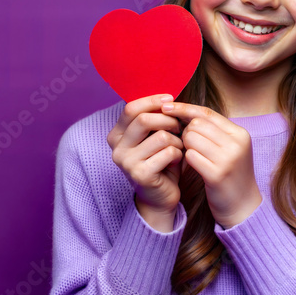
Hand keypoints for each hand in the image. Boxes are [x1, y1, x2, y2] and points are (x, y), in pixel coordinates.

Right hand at [107, 94, 185, 226]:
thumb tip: (167, 98)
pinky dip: (178, 154)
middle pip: (144, 120)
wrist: (159, 197)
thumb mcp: (153, 137)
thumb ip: (153, 119)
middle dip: (168, 120)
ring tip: (179, 147)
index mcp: (117, 135)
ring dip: (177, 140)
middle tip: (179, 127)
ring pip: (161, 137)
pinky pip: (168, 153)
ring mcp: (126, 163)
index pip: (131, 108)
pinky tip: (177, 160)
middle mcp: (117, 148)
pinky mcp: (140, 174)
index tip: (171, 100)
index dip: (153, 101)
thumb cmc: (159, 161)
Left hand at [160, 101, 261, 228]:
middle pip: (196, 124)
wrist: (243, 205)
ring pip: (191, 138)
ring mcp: (228, 159)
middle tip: (188, 144)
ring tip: (193, 155)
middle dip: (186, 132)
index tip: (166, 107)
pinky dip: (186, 159)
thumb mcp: (230, 148)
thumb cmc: (231, 173)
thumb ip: (213, 130)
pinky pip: (190, 156)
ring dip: (185, 145)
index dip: (184, 108)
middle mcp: (236, 144)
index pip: (206, 113)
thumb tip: (183, 111)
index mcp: (240, 134)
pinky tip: (192, 165)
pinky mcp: (217, 174)